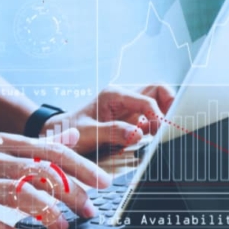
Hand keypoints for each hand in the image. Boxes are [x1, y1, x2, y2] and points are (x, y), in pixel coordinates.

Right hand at [0, 131, 110, 228]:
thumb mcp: (3, 151)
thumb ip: (38, 147)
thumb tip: (72, 137)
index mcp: (5, 146)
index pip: (50, 152)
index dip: (80, 166)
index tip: (103, 182)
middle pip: (38, 172)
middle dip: (69, 192)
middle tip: (89, 210)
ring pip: (14, 194)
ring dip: (43, 211)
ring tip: (62, 226)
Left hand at [44, 85, 174, 155]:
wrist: (58, 135)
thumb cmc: (70, 131)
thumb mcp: (87, 133)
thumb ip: (112, 132)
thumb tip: (137, 134)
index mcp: (114, 95)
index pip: (147, 99)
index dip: (157, 115)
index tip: (160, 131)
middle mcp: (125, 98)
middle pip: (158, 90)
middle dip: (169, 104)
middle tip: (169, 125)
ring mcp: (129, 108)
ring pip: (158, 101)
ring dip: (165, 114)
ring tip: (163, 133)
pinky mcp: (131, 120)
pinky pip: (151, 117)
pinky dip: (158, 126)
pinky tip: (155, 138)